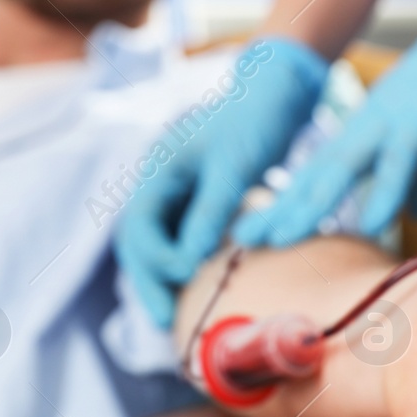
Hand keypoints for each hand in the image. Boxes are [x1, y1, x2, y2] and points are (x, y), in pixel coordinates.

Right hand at [114, 36, 328, 327]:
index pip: (139, 226)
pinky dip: (190, 267)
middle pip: (140, 243)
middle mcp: (160, 184)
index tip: (186, 277)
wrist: (277, 92)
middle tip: (168, 324)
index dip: (155, 260)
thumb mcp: (234, 164)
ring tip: (182, 318)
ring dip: (167, 280)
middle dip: (151, 283)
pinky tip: (205, 291)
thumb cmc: (255, 120)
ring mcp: (177, 195)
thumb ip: (211, 209)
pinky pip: (184, 241)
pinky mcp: (199, 203)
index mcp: (157, 169)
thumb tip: (190, 261)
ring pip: (160, 246)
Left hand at [233, 0, 416, 247]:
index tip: (256, 234)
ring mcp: (392, 117)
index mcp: (369, 131)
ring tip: (280, 238)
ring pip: (342, 166)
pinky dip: (386, 189)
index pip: (319, 175)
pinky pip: (401, 157)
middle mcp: (369, 124)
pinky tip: (375, 222)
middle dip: (279, 209)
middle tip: (242, 239)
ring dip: (310, 203)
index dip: (288, 205)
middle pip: (316, 174)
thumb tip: (412, 211)